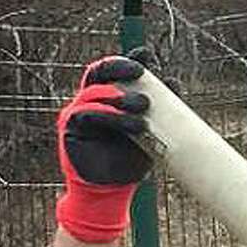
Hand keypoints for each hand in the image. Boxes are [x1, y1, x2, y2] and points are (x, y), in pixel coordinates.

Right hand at [54, 55, 152, 243]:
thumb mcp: (149, 133)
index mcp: (108, 99)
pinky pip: (86, 114)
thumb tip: (175, 82)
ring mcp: (78, 114)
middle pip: (99, 72)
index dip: (127, 60)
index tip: (146, 54)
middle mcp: (90, 101)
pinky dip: (109, 116)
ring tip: (143, 106)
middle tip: (140, 71)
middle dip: (119, 67)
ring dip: (120, 97)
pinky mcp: (71, 130)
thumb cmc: (130, 161)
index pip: (114, 71)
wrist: (112, 192)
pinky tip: (132, 125)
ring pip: (95, 93)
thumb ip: (158, 110)